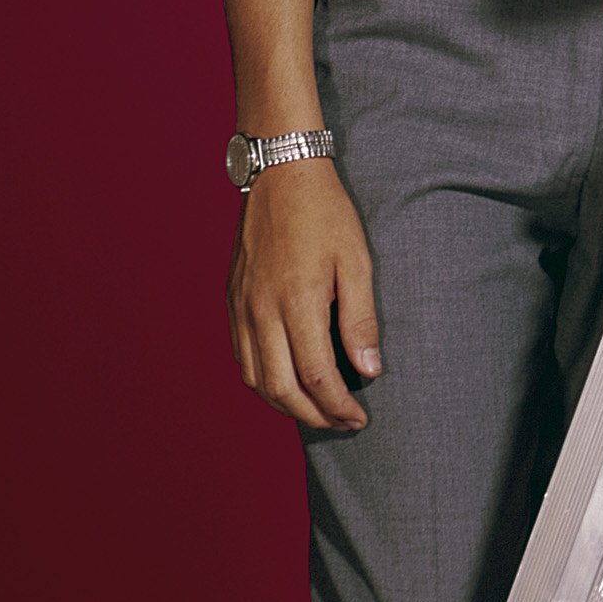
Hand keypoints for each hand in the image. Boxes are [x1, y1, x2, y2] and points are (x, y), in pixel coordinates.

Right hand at [228, 157, 379, 433]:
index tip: (360, 419)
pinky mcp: (233, 302)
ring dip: (286, 406)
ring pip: (256, 380)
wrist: (281, 176)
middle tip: (343, 425)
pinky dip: (263, 382)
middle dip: (314, 417)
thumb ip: (361, 319)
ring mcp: (242, 308)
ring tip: (318, 413)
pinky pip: (242, 358)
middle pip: (282, 389)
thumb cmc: (326, 214)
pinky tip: (286, 384)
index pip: (317, 377)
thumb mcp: (358, 260)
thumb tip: (370, 370)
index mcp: (297, 301)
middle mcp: (262, 311)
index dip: (339, 406)